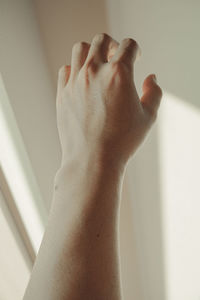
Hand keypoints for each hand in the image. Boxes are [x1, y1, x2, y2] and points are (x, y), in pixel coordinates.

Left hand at [56, 33, 161, 167]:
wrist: (92, 160)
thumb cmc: (122, 141)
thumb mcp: (148, 117)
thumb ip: (154, 93)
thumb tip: (151, 78)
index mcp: (119, 74)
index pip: (128, 45)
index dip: (135, 50)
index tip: (136, 60)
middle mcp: (95, 72)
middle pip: (101, 40)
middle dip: (112, 44)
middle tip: (116, 57)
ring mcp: (75, 82)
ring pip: (80, 49)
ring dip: (91, 52)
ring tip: (97, 65)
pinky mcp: (62, 93)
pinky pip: (65, 70)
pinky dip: (75, 70)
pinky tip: (82, 81)